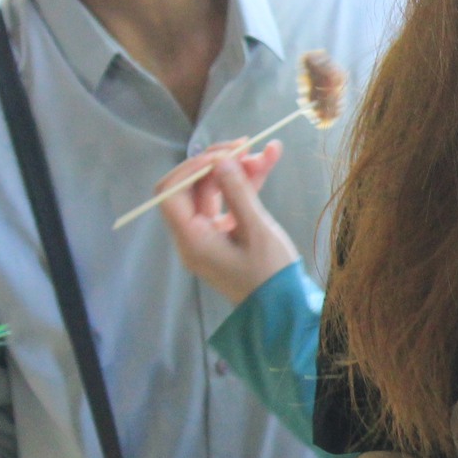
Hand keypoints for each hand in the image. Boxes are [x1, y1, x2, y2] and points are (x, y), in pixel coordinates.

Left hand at [157, 140, 299, 307]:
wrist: (286, 312)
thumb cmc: (270, 276)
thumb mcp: (257, 230)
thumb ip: (238, 192)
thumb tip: (222, 160)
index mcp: (192, 239)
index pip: (171, 192)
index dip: (192, 167)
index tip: (223, 155)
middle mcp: (193, 236)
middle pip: (194, 188)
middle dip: (220, 163)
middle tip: (248, 146)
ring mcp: (210, 236)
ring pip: (215, 192)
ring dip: (238, 170)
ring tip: (267, 151)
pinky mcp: (226, 237)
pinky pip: (229, 204)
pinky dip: (246, 186)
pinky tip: (267, 163)